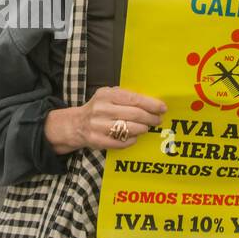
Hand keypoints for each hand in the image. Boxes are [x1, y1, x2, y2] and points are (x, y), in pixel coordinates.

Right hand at [45, 86, 166, 153]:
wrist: (76, 124)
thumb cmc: (98, 108)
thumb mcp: (108, 96)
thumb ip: (126, 96)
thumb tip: (151, 102)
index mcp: (106, 95)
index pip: (133, 99)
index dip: (151, 104)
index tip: (162, 108)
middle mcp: (101, 110)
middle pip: (134, 115)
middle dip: (150, 118)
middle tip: (157, 120)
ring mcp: (98, 126)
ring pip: (129, 129)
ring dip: (142, 129)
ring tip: (146, 127)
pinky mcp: (97, 141)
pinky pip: (122, 142)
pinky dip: (132, 140)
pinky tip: (135, 136)